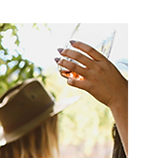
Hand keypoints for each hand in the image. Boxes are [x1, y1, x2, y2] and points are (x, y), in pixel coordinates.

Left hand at [56, 40, 129, 156]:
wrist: (121, 94)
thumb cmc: (114, 81)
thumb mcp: (108, 68)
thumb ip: (97, 64)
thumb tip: (84, 62)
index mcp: (103, 61)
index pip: (89, 49)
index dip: (78, 44)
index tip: (71, 42)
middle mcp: (97, 67)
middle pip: (79, 56)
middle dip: (67, 52)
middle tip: (60, 50)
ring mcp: (93, 76)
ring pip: (74, 67)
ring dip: (63, 63)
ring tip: (58, 61)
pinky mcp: (89, 86)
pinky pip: (74, 82)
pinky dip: (69, 80)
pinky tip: (67, 79)